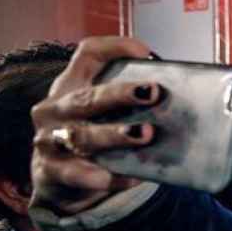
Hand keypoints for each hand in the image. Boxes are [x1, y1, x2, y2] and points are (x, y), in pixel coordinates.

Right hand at [30, 37, 158, 215]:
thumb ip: (130, 103)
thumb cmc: (93, 136)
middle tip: (152, 93)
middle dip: (121, 94)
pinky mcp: (50, 171)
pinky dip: (107, 177)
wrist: (61, 182)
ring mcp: (49, 139)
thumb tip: (182, 99)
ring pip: (82, 135)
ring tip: (144, 134)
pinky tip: (132, 177)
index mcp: (71, 85)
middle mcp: (55, 108)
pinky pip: (80, 174)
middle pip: (88, 96)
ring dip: (114, 134)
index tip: (145, 52)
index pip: (88, 54)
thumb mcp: (103, 112)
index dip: (114, 48)